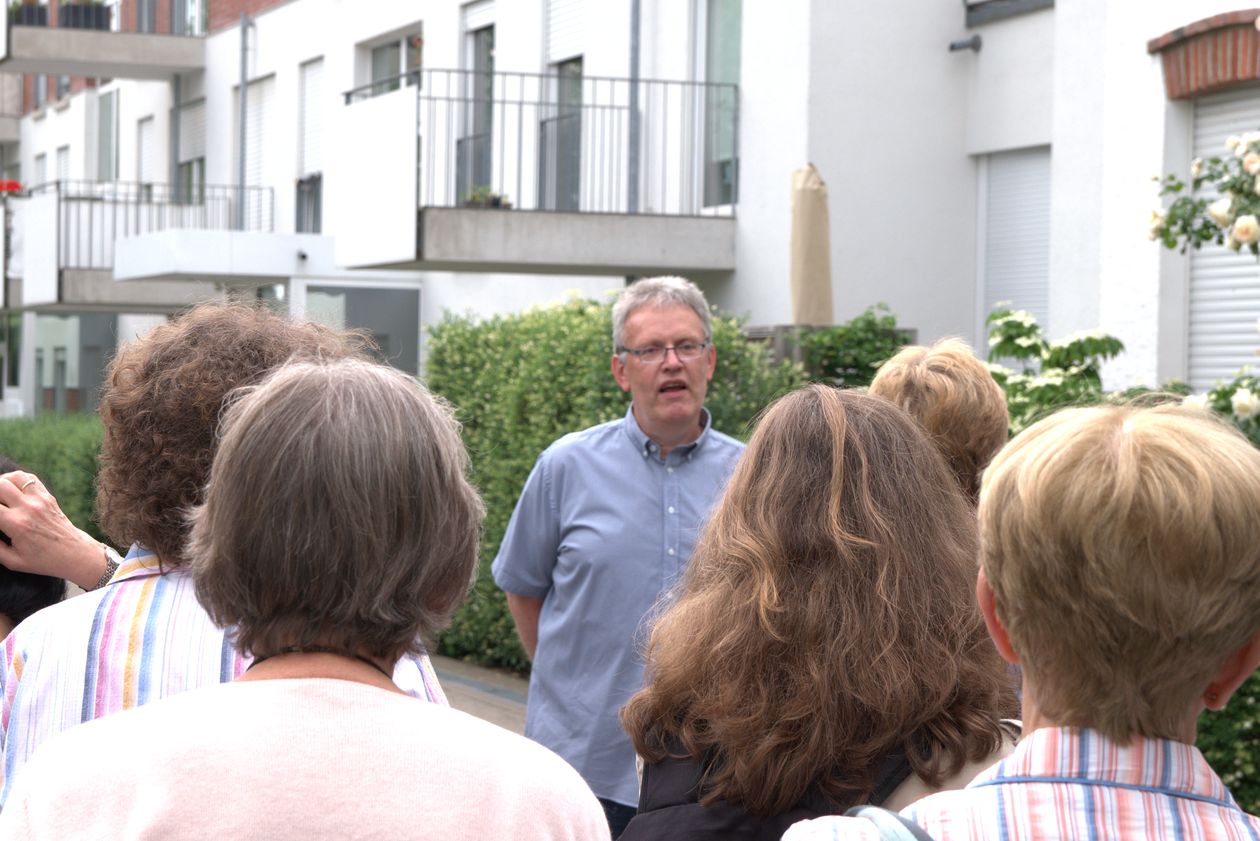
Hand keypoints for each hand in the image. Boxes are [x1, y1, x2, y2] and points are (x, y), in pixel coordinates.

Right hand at [0, 471, 109, 589]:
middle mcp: (28, 508)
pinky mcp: (48, 497)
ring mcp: (40, 500)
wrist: (75, 553)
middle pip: (0, 485)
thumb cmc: (43, 561)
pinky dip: (16, 479)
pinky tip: (10, 489)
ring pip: (15, 477)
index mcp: (17, 525)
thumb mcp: (13, 561)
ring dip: (1, 482)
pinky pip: (30, 478)